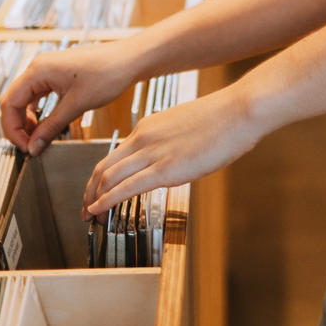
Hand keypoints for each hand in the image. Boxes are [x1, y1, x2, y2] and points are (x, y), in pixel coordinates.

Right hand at [0, 40, 138, 155]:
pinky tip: (47, 125)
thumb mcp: (77, 105)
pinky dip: (40, 111)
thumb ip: (51, 127)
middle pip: (14, 101)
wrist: (131, 59)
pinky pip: (40, 95)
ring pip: (26, 99)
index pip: (9, 103)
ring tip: (38, 138)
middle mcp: (39, 67)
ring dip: (28, 120)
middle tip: (29, 146)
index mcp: (37, 70)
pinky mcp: (58, 74)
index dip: (13, 129)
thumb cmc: (108, 74)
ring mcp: (48, 69)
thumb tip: (33, 147)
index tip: (24, 147)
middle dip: (18, 126)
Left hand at [81, 84, 264, 220]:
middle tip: (86, 206)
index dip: (101, 175)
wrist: (240, 111)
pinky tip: (99, 210)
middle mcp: (144, 138)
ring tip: (90, 215)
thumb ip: (173, 142)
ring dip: (95, 199)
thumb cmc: (224, 118)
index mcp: (149, 126)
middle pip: (103, 167)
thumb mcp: (188, 126)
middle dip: (90, 190)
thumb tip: (173, 157)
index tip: (98, 188)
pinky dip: (106, 201)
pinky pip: (126, 188)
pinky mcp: (166, 169)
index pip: (115, 154)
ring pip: (108, 178)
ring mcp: (153, 153)